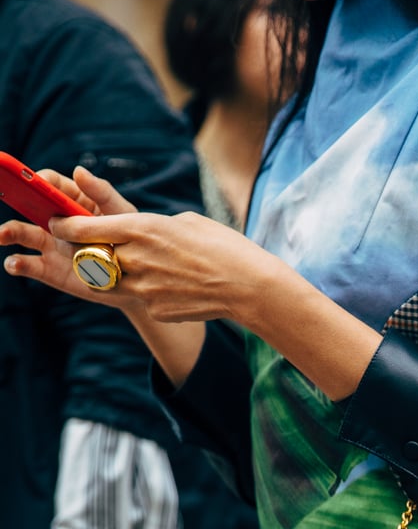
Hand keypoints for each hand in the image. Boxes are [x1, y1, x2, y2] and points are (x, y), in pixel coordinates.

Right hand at [0, 167, 138, 307]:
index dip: (37, 180)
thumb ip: (102, 193)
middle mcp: (55, 220)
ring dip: (7, 232)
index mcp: (72, 199)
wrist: (137, 280)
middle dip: (14, 199)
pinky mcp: (49, 269)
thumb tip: (78, 170)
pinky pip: (28, 265)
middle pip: (28, 205)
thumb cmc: (131, 240)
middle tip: (5, 195)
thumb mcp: (122, 214)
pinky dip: (17, 263)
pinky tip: (14, 263)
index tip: (34, 184)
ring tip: (1, 235)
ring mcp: (50, 244)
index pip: (48, 182)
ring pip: (21, 233)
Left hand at [1, 166, 381, 398]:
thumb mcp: (189, 223)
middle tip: (63, 244)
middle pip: (90, 256)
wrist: (251, 288)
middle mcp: (137, 259)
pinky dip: (139, 291)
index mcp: (145, 229)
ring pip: (107, 281)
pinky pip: (138, 297)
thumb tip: (142, 232)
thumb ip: (156, 226)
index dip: (67, 223)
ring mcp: (145, 288)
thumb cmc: (226, 248)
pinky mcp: (157, 309)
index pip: (89, 226)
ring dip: (101, 274)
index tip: (55, 219)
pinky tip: (159, 287)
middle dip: (76, 251)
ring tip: (107, 267)